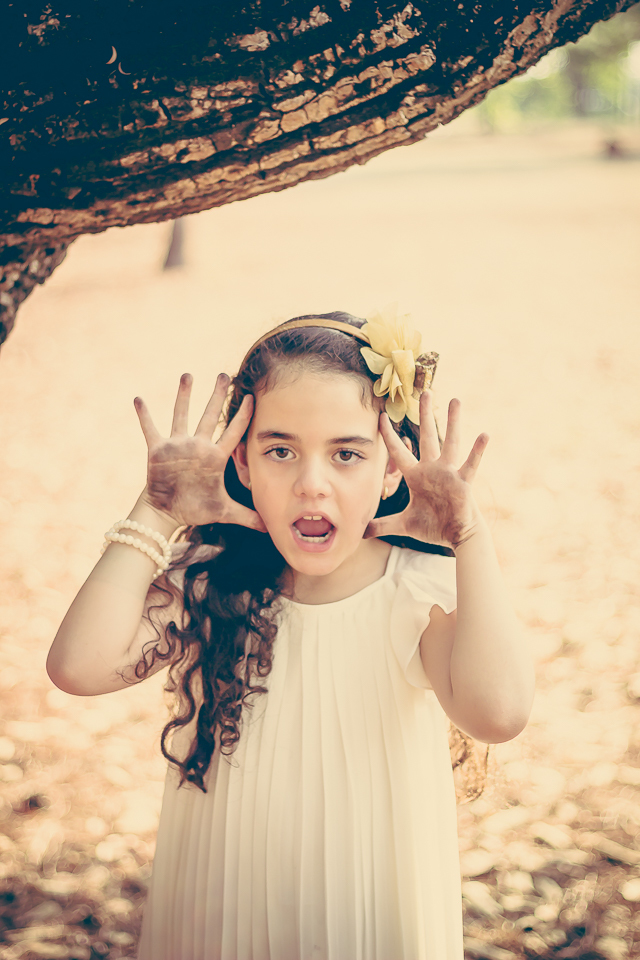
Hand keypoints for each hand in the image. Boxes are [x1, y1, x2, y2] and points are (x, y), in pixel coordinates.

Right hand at [134, 373, 265, 531]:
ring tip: (188, 375)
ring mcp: (178, 446)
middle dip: (217, 395)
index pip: (233, 432)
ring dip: (184, 396)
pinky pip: (150, 429)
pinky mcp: (158, 450)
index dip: (243, 416)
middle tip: (224, 375)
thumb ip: (248, 517)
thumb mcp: (225, 512)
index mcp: (215, 457)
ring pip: (182, 414)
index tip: (252, 397)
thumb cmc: (196, 509)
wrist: (168, 512)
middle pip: (209, 415)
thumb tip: (270, 529)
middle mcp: (198, 446)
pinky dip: (144, 415)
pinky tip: (138, 399)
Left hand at [365, 392, 487, 547]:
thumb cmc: (432, 526)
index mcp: (416, 476)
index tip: (382, 416)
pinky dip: (478, 450)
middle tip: (425, 391)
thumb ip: (382, 525)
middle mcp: (432, 469)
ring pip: (450, 443)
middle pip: (427, 437)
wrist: (455, 536)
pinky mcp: (463, 482)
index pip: (398, 452)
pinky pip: (471, 464)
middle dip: (425, 414)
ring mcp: (449, 473)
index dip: (389, 435)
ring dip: (453, 422)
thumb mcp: (403, 524)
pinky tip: (484, 434)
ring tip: (455, 401)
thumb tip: (360, 532)